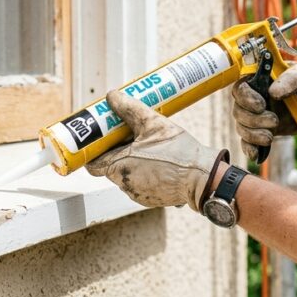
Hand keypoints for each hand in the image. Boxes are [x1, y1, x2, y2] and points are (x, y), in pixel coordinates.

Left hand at [85, 90, 222, 211]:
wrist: (203, 177)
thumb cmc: (178, 151)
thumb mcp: (152, 122)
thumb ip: (129, 108)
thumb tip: (112, 96)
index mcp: (119, 166)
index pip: (93, 162)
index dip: (95, 149)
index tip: (100, 139)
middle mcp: (124, 184)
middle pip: (111, 166)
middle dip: (118, 151)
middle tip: (129, 135)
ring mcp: (137, 194)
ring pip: (126, 175)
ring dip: (132, 162)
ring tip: (148, 147)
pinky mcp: (150, 200)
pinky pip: (140, 184)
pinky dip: (145, 173)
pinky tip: (159, 161)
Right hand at [232, 62, 296, 159]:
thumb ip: (290, 80)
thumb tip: (272, 91)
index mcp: (258, 79)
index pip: (240, 88)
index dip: (246, 98)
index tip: (261, 106)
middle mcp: (252, 97)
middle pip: (239, 110)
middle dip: (253, 120)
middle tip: (274, 121)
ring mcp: (255, 115)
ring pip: (242, 127)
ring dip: (253, 135)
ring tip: (270, 137)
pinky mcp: (260, 131)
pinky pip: (247, 141)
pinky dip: (250, 148)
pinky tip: (257, 154)